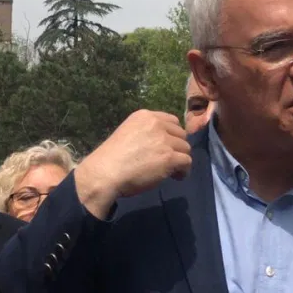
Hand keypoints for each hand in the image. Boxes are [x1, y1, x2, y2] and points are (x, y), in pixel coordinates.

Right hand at [75, 110, 191, 218]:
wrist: (105, 173)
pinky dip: (183, 171)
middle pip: (181, 134)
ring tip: (170, 170)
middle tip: (168, 160)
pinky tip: (175, 177)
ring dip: (180, 159)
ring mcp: (164, 140)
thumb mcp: (128, 133)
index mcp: (144, 116)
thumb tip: (161, 143)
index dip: (171, 135)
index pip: (171, 120)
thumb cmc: (111, 158)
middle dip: (176, 147)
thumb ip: (145, 133)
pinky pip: (187, 162)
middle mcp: (156, 124)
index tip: (166, 146)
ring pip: (185, 148)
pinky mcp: (169, 157)